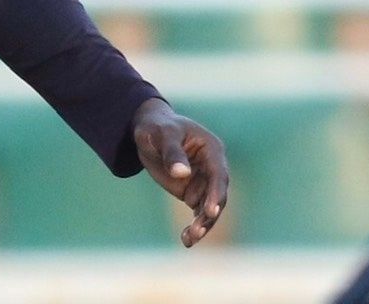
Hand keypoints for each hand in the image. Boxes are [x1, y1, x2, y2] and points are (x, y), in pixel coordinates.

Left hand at [132, 98, 229, 246]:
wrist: (149, 131)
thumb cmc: (158, 128)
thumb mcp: (162, 136)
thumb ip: (172, 153)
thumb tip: (182, 173)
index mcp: (212, 149)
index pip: (218, 174)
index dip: (216, 193)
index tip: (210, 211)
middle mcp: (212, 167)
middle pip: (217, 194)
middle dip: (209, 214)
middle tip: (197, 231)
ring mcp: (204, 182)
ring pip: (209, 208)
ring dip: (202, 224)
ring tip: (189, 239)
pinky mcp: (194, 192)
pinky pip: (198, 213)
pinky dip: (194, 226)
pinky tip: (186, 240)